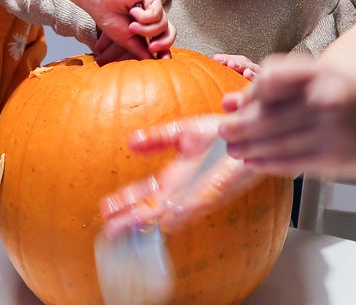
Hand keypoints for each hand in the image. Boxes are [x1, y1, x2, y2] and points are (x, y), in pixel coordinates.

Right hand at [85, 0, 174, 60]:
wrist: (100, 1)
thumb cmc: (111, 18)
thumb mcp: (127, 41)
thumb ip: (141, 50)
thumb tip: (155, 62)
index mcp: (148, 27)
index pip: (164, 39)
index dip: (166, 50)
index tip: (164, 60)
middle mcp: (154, 17)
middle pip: (171, 33)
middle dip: (163, 43)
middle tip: (151, 47)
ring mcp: (154, 6)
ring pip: (163, 25)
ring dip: (145, 30)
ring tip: (131, 26)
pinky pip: (157, 14)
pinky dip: (144, 17)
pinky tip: (132, 11)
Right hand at [99, 114, 259, 235]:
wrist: (250, 129)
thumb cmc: (221, 134)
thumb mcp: (183, 132)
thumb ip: (158, 138)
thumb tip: (131, 142)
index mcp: (176, 176)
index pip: (145, 193)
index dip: (125, 200)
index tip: (105, 208)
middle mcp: (185, 189)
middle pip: (152, 208)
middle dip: (130, 217)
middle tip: (109, 227)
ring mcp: (200, 193)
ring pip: (169, 212)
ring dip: (149, 220)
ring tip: (127, 226)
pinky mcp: (217, 191)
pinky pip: (196, 204)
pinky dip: (181, 212)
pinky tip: (166, 217)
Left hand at [220, 54, 355, 178]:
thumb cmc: (350, 96)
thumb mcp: (320, 76)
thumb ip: (279, 83)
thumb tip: (233, 101)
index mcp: (321, 74)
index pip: (271, 80)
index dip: (249, 94)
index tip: (234, 104)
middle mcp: (326, 101)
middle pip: (269, 116)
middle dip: (240, 127)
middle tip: (223, 131)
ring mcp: (331, 132)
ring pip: (277, 142)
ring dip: (249, 147)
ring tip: (232, 148)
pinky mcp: (333, 158)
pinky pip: (291, 161)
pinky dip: (267, 162)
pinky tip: (253, 160)